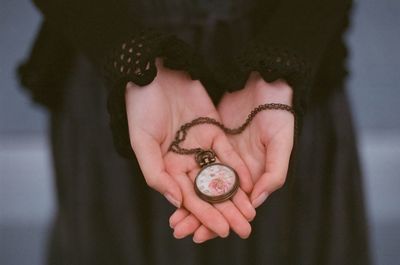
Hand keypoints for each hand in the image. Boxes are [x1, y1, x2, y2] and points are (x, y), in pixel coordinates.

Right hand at [126, 58, 255, 237]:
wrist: (155, 75)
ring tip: (249, 213)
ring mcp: (201, 147)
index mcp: (167, 168)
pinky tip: (248, 183)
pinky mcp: (214, 132)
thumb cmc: (141, 109)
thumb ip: (156, 174)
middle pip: (208, 192)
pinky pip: (228, 153)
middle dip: (225, 211)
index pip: (188, 198)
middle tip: (243, 229)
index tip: (221, 230)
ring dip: (235, 195)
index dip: (204, 215)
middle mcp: (186, 162)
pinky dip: (237, 168)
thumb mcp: (141, 142)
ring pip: (221, 176)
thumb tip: (176, 201)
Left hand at [170, 72, 294, 242]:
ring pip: (202, 184)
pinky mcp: (209, 141)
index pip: (236, 205)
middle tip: (180, 231)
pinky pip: (195, 164)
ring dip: (188, 202)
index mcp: (256, 175)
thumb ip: (273, 173)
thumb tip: (255, 201)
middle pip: (215, 198)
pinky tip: (172, 190)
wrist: (263, 84)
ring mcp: (221, 156)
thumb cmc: (278, 114)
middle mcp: (237, 170)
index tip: (206, 234)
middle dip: (199, 217)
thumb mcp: (281, 143)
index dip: (221, 220)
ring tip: (174, 219)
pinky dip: (185, 178)